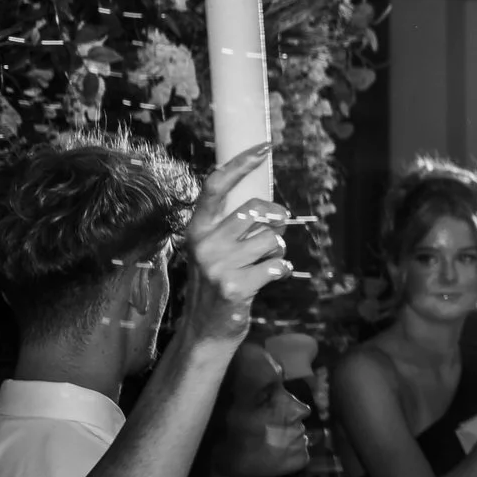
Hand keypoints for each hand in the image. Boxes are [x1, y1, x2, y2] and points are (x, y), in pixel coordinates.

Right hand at [182, 145, 290, 345]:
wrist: (207, 329)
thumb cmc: (220, 281)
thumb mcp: (217, 249)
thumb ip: (235, 225)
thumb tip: (272, 206)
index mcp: (197, 229)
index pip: (216, 186)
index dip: (241, 163)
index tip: (264, 147)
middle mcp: (203, 244)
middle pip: (255, 209)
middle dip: (276, 218)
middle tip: (274, 231)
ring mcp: (217, 265)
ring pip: (272, 239)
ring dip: (277, 251)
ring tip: (260, 265)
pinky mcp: (234, 286)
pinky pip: (278, 265)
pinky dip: (280, 271)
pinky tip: (265, 280)